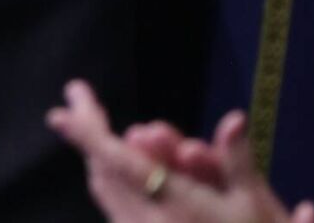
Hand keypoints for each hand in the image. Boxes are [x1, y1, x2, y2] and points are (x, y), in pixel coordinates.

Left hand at [47, 80, 313, 222]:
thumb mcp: (256, 208)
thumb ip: (236, 162)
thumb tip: (232, 120)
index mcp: (171, 205)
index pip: (118, 162)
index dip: (87, 134)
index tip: (58, 115)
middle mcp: (145, 222)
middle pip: (104, 172)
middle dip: (93, 134)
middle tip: (83, 102)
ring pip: (105, 191)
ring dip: (102, 158)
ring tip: (94, 126)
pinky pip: (116, 209)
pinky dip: (113, 183)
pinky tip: (114, 169)